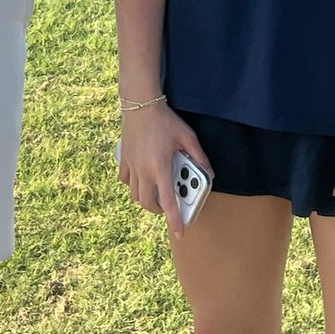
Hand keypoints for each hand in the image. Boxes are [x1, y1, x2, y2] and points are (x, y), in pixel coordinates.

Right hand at [118, 104, 212, 238]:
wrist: (140, 103)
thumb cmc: (164, 119)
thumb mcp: (187, 136)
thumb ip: (199, 157)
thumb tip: (210, 173)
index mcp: (160, 167)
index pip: (167, 201)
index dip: (174, 220)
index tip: (180, 232)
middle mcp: (144, 171)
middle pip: (148, 203)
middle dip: (159, 210)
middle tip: (169, 205)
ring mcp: (132, 165)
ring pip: (135, 195)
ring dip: (146, 199)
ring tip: (156, 192)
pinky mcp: (124, 158)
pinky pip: (125, 180)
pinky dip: (133, 185)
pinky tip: (141, 178)